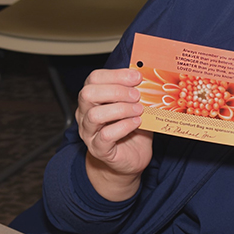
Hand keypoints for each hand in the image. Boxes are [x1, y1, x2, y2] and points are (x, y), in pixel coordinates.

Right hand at [77, 67, 151, 200]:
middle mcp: (85, 114)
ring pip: (94, 115)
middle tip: (137, 95)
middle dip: (116, 91)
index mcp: (93, 99)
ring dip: (121, 109)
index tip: (137, 77)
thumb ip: (137, 92)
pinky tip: (136, 123)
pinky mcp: (98, 149)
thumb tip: (148, 77)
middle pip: (88, 94)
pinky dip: (124, 126)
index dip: (116, 75)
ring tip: (139, 110)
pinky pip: (106, 136)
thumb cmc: (133, 129)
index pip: (94, 79)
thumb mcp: (136, 106)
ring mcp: (89, 132)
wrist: (131, 158)